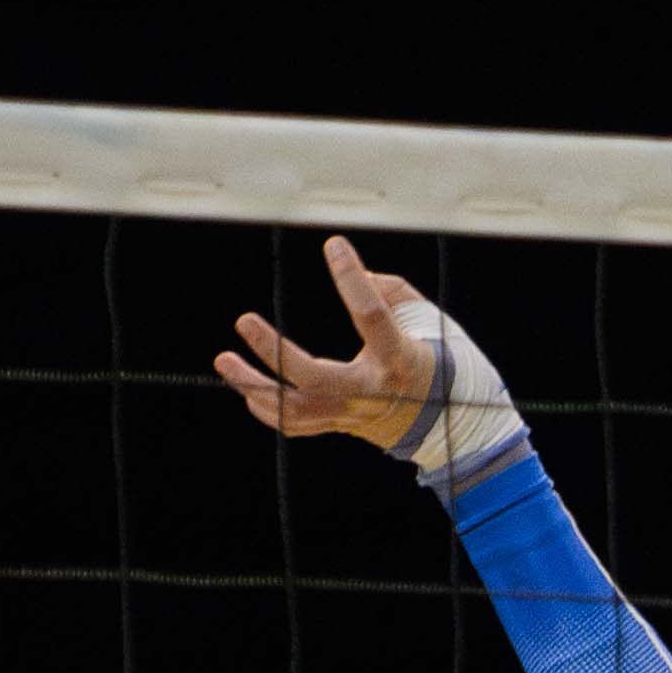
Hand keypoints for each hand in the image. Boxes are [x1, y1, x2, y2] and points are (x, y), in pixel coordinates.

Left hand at [216, 234, 440, 452]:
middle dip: (275, 352)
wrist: (447, 422)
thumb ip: (387, 291)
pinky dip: (267, 408)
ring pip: (294, 410)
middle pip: (315, 379)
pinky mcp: (341, 425)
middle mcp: (373, 392)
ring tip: (224, 359)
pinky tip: (247, 388)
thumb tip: (353, 274)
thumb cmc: (434, 359)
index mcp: (399, 358)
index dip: (352, 279)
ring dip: (254, 385)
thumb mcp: (424, 319)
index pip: (373, 317)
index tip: (334, 247)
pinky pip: (295, 425)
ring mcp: (354, 414)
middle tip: (244, 321)